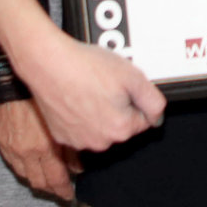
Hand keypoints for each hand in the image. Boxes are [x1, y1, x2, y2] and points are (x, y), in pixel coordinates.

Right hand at [0, 98, 77, 199]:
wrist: (16, 76)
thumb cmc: (44, 94)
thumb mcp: (66, 120)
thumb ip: (72, 147)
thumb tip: (78, 167)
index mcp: (44, 148)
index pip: (56, 180)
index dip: (64, 191)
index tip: (70, 196)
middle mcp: (25, 152)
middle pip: (38, 182)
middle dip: (50, 189)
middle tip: (60, 192)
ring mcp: (10, 146)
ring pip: (24, 175)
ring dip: (36, 179)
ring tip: (46, 179)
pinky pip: (11, 161)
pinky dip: (22, 166)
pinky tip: (30, 164)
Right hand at [8, 21, 165, 153]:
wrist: (48, 64)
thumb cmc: (86, 68)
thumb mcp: (133, 76)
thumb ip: (153, 100)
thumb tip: (157, 118)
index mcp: (121, 129)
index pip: (143, 120)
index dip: (135, 100)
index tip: (122, 87)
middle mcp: (100, 142)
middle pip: (120, 126)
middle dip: (118, 107)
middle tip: (104, 85)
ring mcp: (78, 141)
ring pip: (100, 128)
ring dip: (98, 112)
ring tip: (88, 88)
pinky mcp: (60, 135)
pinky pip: (79, 128)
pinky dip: (79, 115)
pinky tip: (75, 95)